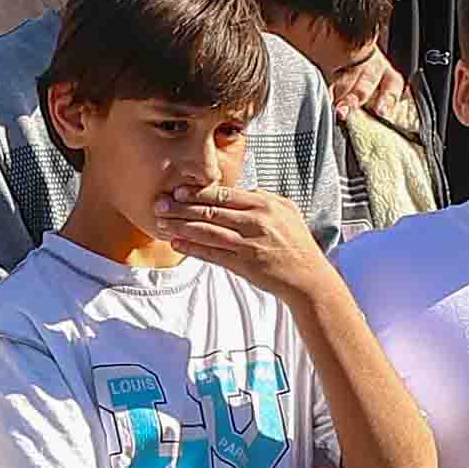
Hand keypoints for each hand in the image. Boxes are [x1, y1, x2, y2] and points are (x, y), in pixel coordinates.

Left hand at [153, 182, 339, 305]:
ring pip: (208, 232)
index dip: (198, 193)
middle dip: (181, 208)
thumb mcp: (287, 210)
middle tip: (160, 204)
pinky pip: (213, 254)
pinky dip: (193, 248)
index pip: (225, 195)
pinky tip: (177, 244)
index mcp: (264, 205)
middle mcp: (255, 222)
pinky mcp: (244, 265)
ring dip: (181, 227)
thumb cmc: (297, 243)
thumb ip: (263, 197)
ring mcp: (249, 244)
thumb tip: (242, 190)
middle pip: (211, 211)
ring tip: (162, 223)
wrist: (308, 276)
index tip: (178, 190)